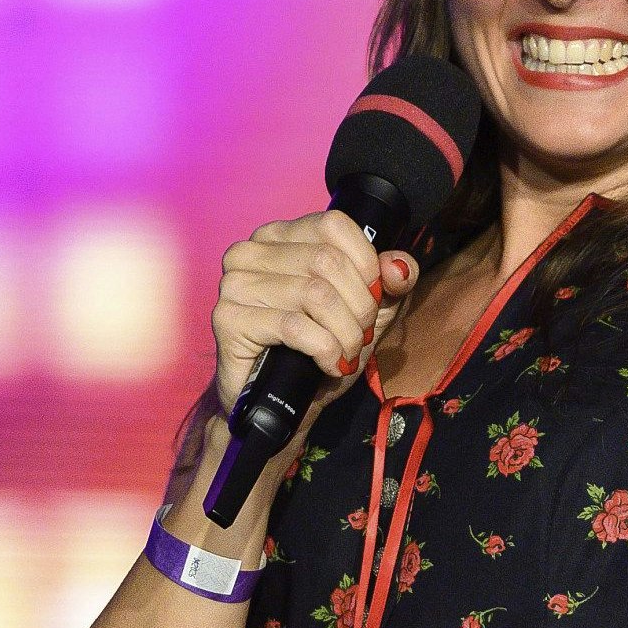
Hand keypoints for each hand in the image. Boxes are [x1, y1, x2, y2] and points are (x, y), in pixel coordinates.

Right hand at [210, 210, 418, 414]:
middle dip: (359, 306)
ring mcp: (235, 283)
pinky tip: (329, 364)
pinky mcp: (229, 319)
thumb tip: (399, 267)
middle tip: (360, 334)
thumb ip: (390, 284)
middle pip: (327, 261)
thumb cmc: (318, 351)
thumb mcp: (366, 313)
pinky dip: (325, 350)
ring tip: (346, 352)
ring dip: (345, 333)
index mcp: (280, 236)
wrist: (279, 404)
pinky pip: (295, 326)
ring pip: (315, 295)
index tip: (373, 298)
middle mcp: (251, 251)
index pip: (334, 224)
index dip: (365, 263)